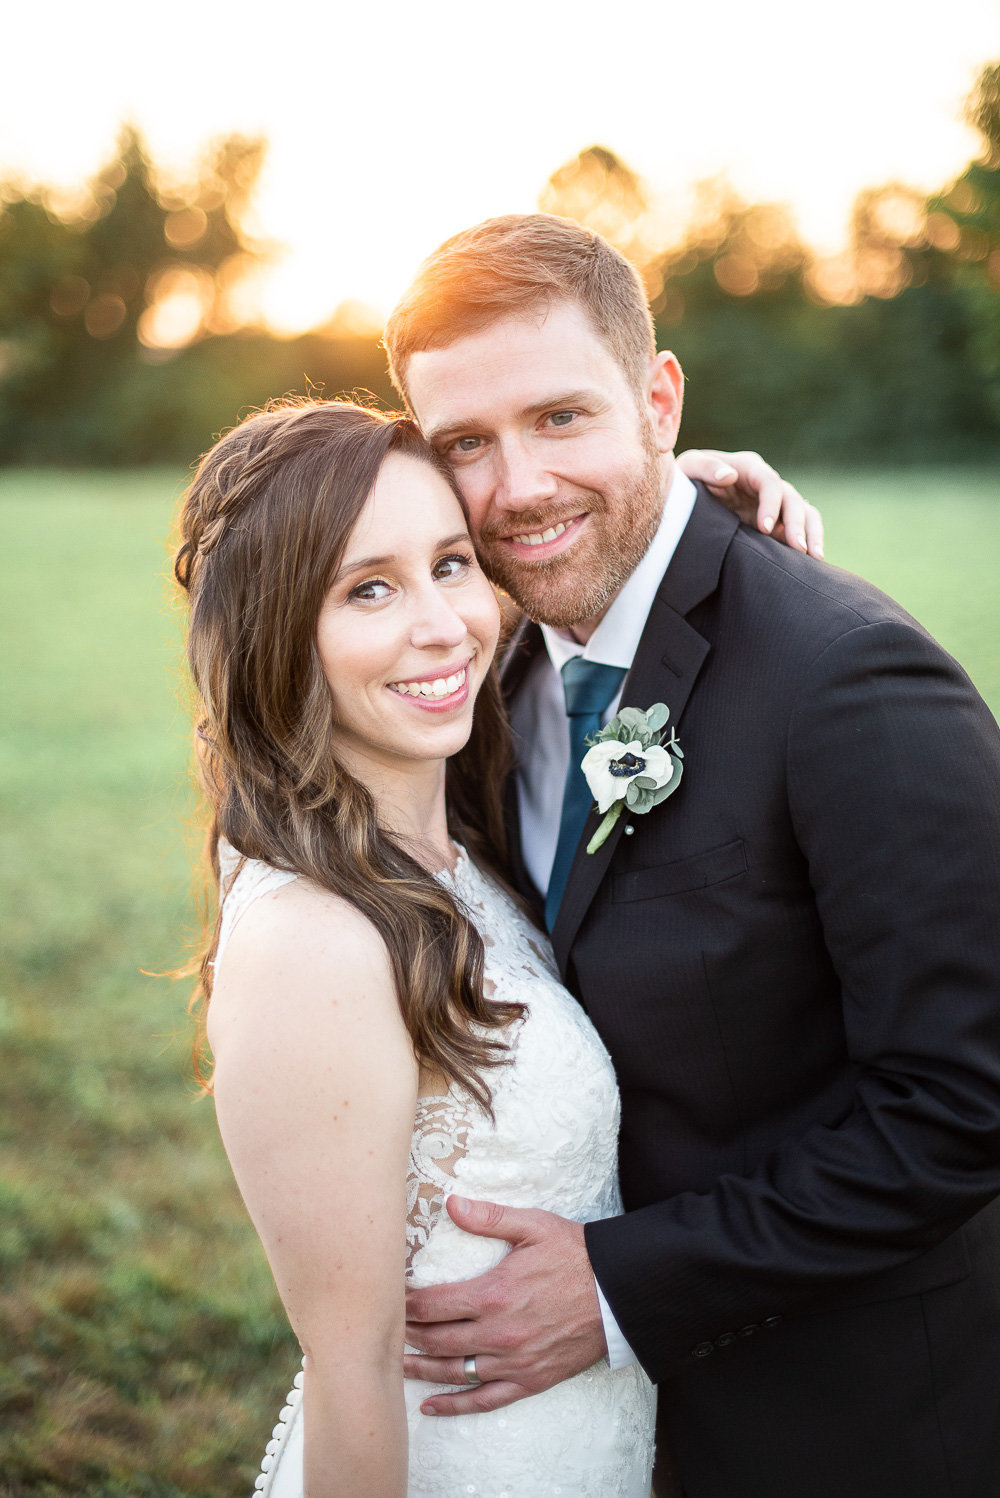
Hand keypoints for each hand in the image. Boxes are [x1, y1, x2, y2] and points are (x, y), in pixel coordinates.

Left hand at [403, 1195, 606, 1415]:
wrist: (618, 1293)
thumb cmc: (575, 1255)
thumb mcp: (534, 1226)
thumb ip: (490, 1217)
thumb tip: (451, 1204)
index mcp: (493, 1294)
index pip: (433, 1305)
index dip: (406, 1303)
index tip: (390, 1298)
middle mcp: (497, 1333)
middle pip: (436, 1340)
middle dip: (407, 1335)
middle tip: (385, 1329)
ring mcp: (512, 1362)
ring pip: (454, 1372)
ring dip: (421, 1369)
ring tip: (395, 1366)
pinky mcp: (529, 1380)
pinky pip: (484, 1400)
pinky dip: (455, 1405)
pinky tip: (431, 1406)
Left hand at [676, 448, 823, 557]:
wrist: (687, 498)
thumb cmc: (688, 480)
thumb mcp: (689, 468)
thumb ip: (705, 468)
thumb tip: (728, 476)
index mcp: (749, 468)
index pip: (769, 482)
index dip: (771, 504)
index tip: (764, 528)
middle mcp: (767, 483)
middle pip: (792, 499)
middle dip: (796, 524)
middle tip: (797, 549)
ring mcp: (775, 502)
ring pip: (804, 512)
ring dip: (811, 533)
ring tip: (815, 558)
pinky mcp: (776, 521)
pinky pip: (801, 528)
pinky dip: (809, 541)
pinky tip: (811, 563)